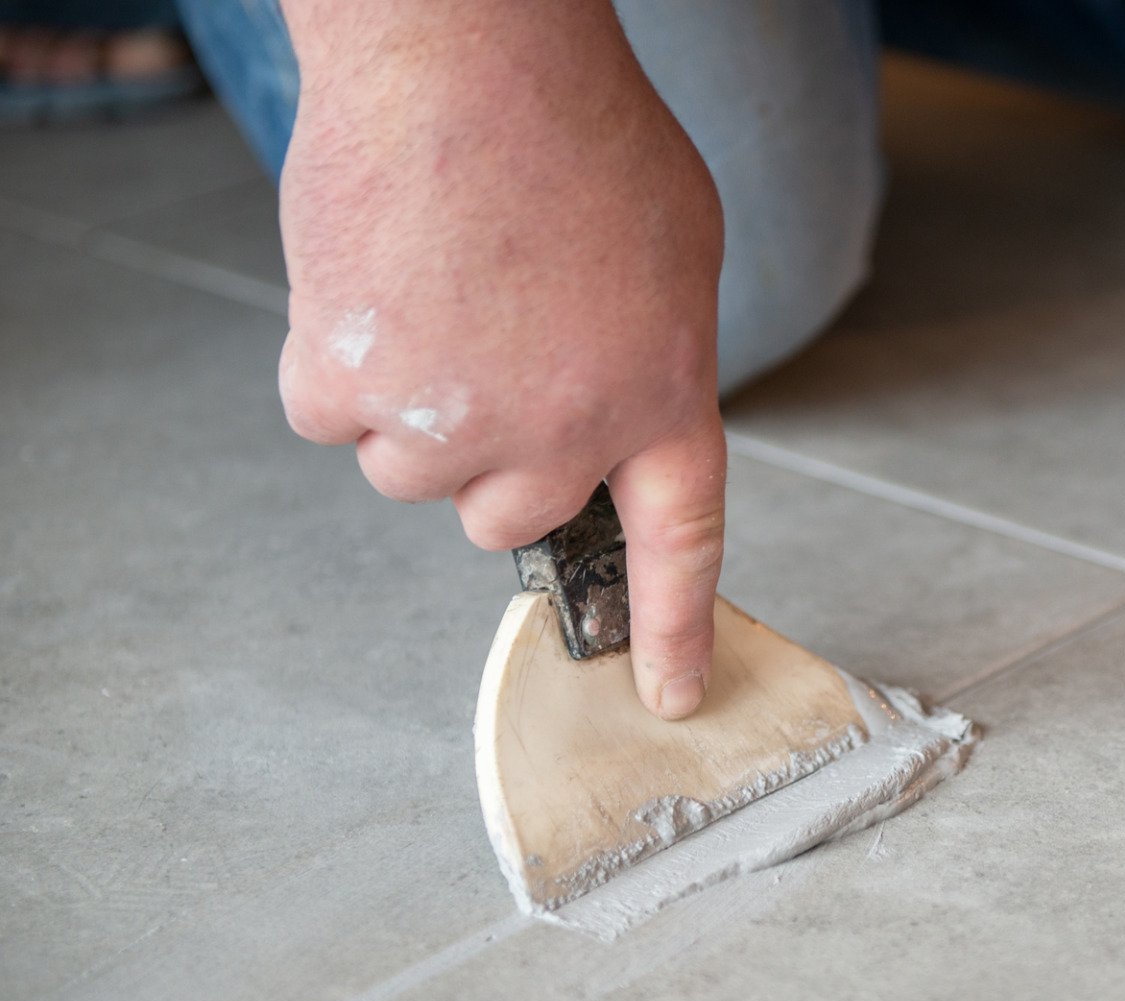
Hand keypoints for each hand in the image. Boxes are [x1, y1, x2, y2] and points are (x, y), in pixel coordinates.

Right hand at [276, 0, 725, 718]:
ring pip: (407, 469)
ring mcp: (454, 421)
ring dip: (409, 400)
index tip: (666, 693)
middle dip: (490, 455)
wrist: (469, 56)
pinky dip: (336, 358)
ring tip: (432, 289)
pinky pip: (327, 416)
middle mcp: (563, 433)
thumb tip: (600, 417)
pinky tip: (371, 279)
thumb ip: (644, 360)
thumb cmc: (579, 130)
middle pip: (504, 515)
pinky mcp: (350, 384)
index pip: (679, 542)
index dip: (672, 627)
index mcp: (660, 397)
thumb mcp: (674, 254)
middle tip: (488, 355)